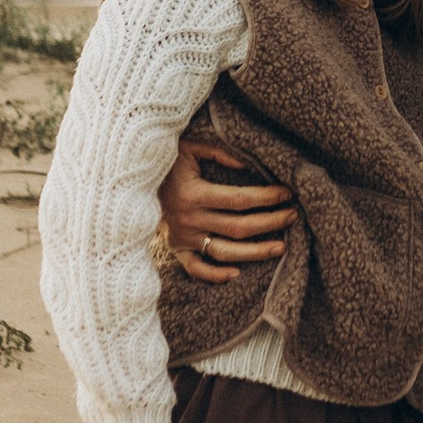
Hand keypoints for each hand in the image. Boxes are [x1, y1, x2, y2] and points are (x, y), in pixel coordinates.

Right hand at [159, 133, 295, 280]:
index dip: (266, 197)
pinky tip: (237, 273)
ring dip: (255, 252)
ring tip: (281, 247)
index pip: (238, 199)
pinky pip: (196, 269)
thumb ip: (218, 153)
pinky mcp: (175, 249)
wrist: (128, 179)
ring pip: (224, 252)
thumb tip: (247, 164)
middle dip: (270, 222)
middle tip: (293, 216)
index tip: (288, 193)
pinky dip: (215, 275)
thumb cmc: (165, 160)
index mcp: (192, 194)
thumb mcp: (189, 147)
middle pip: (238, 227)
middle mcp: (188, 220)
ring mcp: (182, 238)